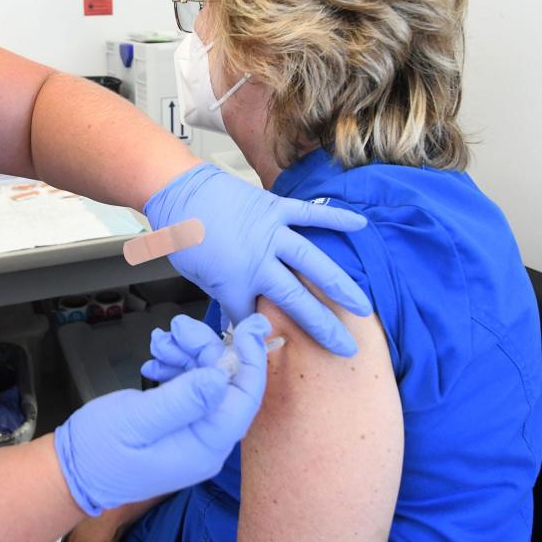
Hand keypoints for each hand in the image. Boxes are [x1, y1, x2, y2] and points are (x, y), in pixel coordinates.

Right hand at [55, 327, 269, 515]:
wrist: (72, 471)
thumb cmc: (98, 451)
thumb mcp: (136, 420)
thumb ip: (181, 399)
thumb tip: (222, 376)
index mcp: (204, 446)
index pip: (244, 399)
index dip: (249, 360)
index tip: (246, 327)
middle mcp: (206, 441)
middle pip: (226, 384)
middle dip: (205, 349)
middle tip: (177, 327)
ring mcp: (193, 433)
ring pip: (207, 381)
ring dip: (187, 355)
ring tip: (158, 342)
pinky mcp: (178, 424)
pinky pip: (189, 388)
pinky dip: (176, 367)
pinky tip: (155, 360)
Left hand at [144, 164, 370, 355]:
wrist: (178, 194)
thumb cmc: (185, 236)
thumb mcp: (198, 277)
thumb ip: (225, 297)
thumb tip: (240, 321)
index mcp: (234, 283)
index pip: (255, 319)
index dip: (264, 335)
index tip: (279, 346)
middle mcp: (258, 261)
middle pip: (296, 302)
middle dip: (323, 327)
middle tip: (346, 348)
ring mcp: (270, 233)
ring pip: (312, 263)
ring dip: (340, 286)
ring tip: (363, 307)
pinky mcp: (275, 208)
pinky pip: (310, 214)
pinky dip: (335, 218)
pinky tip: (360, 226)